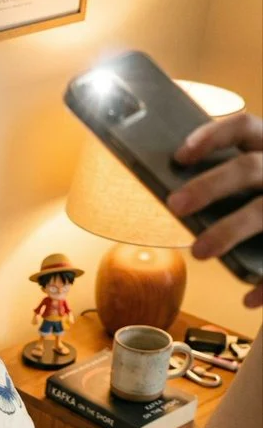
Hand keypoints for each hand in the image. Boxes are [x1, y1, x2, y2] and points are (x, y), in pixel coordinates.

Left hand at [167, 112, 262, 307]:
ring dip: (229, 230)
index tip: (179, 156)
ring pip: (262, 211)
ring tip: (199, 252)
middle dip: (209, 186)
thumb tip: (176, 194)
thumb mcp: (256, 180)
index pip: (244, 126)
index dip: (212, 136)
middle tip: (174, 206)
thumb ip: (229, 180)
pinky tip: (248, 300)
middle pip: (247, 168)